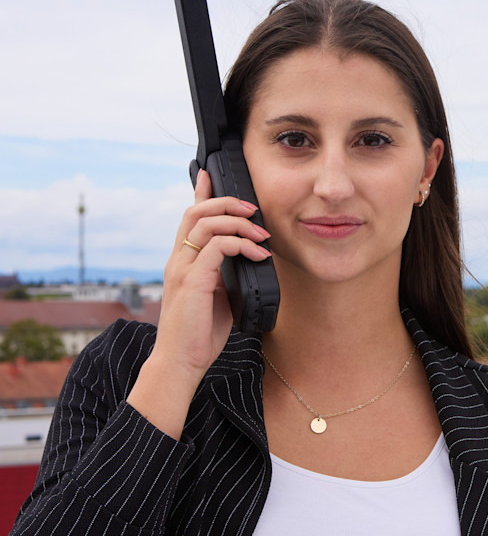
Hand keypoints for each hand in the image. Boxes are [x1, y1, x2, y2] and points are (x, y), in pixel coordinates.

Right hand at [127, 170, 270, 437]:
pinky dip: (241, 245)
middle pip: (196, 211)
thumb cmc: (200, 334)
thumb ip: (226, 274)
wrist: (181, 363)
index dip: (199, 192)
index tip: (209, 172)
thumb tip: (247, 260)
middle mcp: (178, 259)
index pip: (188, 217)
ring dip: (238, 223)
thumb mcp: (219, 296)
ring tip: (261, 235)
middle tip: (253, 209)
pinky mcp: (192, 281)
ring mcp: (182, 269)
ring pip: (205, 223)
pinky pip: (217, 248)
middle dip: (226, 201)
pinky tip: (259, 255)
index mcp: (183, 260)